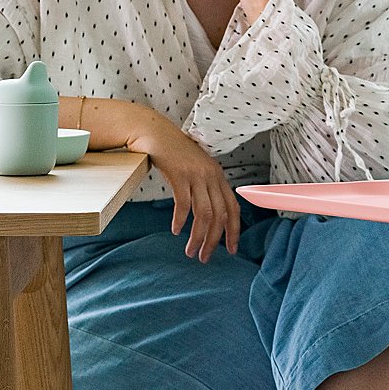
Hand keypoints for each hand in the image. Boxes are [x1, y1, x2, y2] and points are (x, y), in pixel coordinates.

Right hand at [125, 110, 239, 261]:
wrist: (154, 131)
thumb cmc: (172, 152)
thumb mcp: (194, 168)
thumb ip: (203, 187)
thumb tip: (206, 214)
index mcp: (218, 176)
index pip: (233, 208)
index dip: (234, 231)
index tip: (231, 250)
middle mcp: (211, 175)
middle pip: (219, 215)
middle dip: (213, 241)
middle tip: (204, 258)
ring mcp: (196, 174)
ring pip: (204, 213)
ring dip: (198, 236)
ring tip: (190, 251)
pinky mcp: (179, 173)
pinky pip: (184, 203)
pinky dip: (181, 220)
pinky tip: (176, 230)